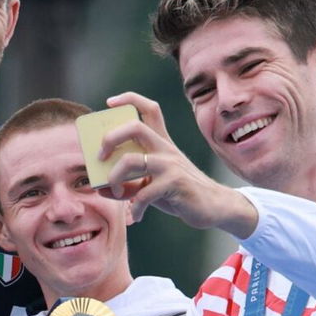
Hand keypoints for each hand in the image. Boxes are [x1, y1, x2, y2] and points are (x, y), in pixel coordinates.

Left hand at [98, 92, 257, 238]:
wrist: (214, 207)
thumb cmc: (179, 193)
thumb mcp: (152, 184)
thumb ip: (127, 184)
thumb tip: (100, 188)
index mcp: (162, 142)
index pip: (149, 109)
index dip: (128, 99)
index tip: (109, 103)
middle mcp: (166, 148)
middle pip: (135, 127)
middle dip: (110, 138)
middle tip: (100, 157)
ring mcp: (170, 164)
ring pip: (132, 160)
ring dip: (114, 177)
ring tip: (114, 192)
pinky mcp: (175, 183)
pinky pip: (143, 193)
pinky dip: (135, 207)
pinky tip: (137, 215)